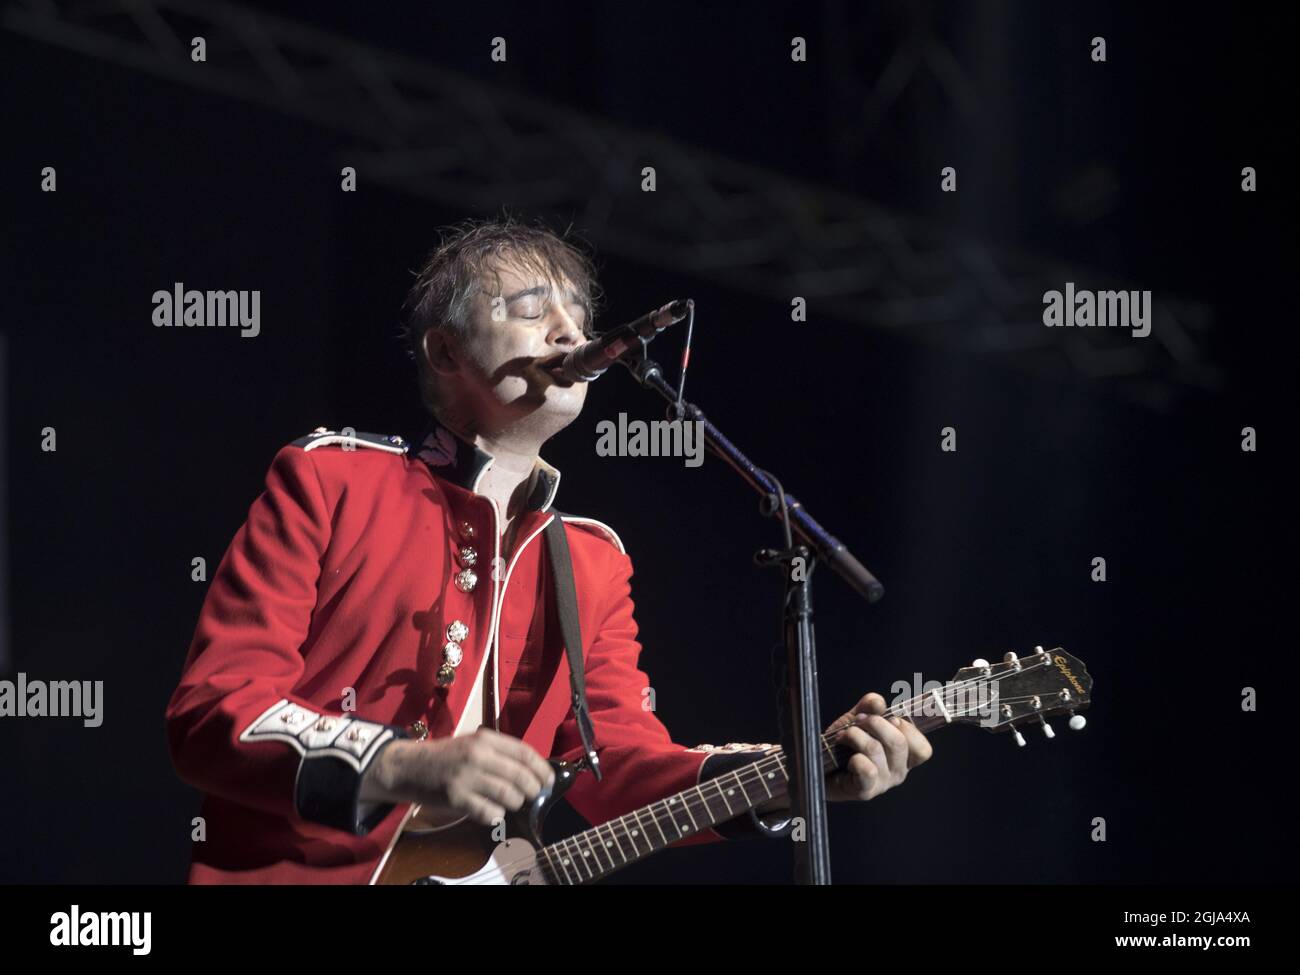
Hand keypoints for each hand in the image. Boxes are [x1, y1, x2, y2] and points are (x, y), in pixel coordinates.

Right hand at [360, 728, 555, 826]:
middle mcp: (477, 756)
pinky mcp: (456, 798)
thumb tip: (533, 768)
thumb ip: (499, 752)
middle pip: (521, 776)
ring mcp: (467, 777)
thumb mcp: (473, 743)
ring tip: (508, 802)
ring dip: (514, 803)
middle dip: (532, 789)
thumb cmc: (446, 756)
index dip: (541, 769)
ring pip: (508, 796)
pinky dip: (495, 815)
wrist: (409, 766)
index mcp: (485, 739)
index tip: (548, 780)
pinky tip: (491, 811)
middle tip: (531, 794)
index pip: (524, 753)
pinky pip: (489, 813)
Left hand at [823, 692, 932, 801]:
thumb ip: (869, 708)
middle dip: (875, 723)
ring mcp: (883, 783)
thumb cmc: (843, 746)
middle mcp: (898, 772)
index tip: (889, 718)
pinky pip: (866, 769)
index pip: (922, 748)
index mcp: (904, 757)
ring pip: (876, 749)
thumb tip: (878, 702)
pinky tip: (845, 757)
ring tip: (843, 735)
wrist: (820, 768)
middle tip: (858, 719)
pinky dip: (854, 757)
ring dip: (855, 735)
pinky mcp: (865, 790)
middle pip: (899, 743)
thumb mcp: (857, 721)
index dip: (908, 728)